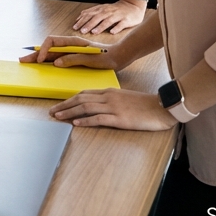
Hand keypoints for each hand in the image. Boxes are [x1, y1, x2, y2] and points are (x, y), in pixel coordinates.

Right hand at [20, 35, 118, 69]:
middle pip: (48, 48)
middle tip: (23, 59)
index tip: (41, 61)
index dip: (43, 50)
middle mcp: (70, 45)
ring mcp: (71, 51)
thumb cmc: (107, 57)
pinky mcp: (74, 57)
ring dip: (39, 57)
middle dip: (35, 53)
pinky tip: (43, 64)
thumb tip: (56, 62)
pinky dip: (48, 60)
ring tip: (28, 61)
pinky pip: (57, 58)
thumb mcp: (91, 59)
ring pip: (51, 53)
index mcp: (73, 42)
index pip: (52, 42)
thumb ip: (73, 59)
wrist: (119, 56)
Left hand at [50, 88, 175, 130]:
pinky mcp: (120, 118)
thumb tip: (97, 106)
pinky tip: (76, 124)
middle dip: (64, 105)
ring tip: (58, 116)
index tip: (59, 105)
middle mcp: (109, 97)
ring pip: (86, 107)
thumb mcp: (124, 98)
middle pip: (81, 99)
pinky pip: (99, 118)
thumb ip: (111, 100)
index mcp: (109, 91)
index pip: (84, 94)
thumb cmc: (145, 105)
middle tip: (52, 112)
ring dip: (70, 112)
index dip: (69, 99)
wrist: (163, 107)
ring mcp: (114, 107)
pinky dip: (86, 120)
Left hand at [72, 0, 146, 34]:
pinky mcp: (127, 20)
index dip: (82, 20)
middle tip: (82, 31)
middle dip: (89, 24)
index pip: (90, 14)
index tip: (75, 27)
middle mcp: (109, 11)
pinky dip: (116, 28)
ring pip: (108, 21)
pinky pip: (121, 24)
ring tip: (94, 32)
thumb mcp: (103, 9)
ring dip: (100, 26)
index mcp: (102, 9)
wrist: (133, 5)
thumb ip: (92, 13)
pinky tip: (112, 32)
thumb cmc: (115, 9)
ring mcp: (118, 15)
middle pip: (97, 17)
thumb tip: (79, 18)